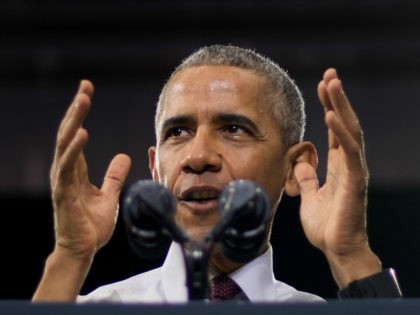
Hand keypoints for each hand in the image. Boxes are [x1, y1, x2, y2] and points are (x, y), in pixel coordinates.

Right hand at [50, 80, 130, 259]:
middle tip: (85, 86)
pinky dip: (74, 149)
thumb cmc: (92, 224)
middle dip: (77, 109)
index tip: (87, 91)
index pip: (76, 134)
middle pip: (69, 133)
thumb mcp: (110, 195)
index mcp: (76, 170)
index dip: (81, 113)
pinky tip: (82, 133)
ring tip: (83, 100)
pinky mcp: (64, 193)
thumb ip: (114, 175)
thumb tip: (123, 156)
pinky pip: (68, 168)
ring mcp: (63, 181)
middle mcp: (66, 171)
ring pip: (65, 144)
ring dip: (74, 121)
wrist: (83, 249)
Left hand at [293, 69, 380, 287]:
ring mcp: (354, 170)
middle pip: (345, 123)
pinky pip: (349, 152)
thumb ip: (307, 178)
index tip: (321, 86)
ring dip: (341, 106)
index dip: (329, 106)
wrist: (336, 249)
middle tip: (330, 74)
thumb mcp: (308, 196)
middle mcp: (348, 163)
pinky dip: (341, 133)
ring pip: (350, 131)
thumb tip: (301, 162)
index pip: (335, 129)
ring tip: (332, 83)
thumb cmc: (326, 225)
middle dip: (337, 98)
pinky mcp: (355, 181)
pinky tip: (331, 116)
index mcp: (337, 165)